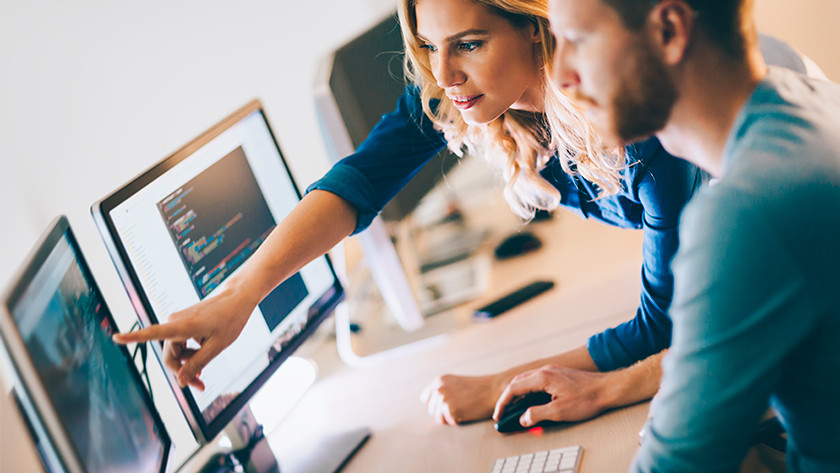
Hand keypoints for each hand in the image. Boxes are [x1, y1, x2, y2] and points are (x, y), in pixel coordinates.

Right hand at [112, 287, 254, 390]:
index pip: (153, 333)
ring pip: (175, 351)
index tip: (115, 337)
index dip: (134, 337)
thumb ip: (197, 364)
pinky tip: (203, 355)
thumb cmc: (230, 320)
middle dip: (182, 372)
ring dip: (188, 363)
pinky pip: (180, 343)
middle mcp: (175, 322)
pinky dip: (190, 353)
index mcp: (183, 326)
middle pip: (169, 355)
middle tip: (201, 386)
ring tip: (205, 371)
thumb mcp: (217, 346)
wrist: (237, 298)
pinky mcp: (183, 322)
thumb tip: (180, 382)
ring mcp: (178, 321)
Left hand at [421, 373, 507, 424]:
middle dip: (443, 413)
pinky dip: (457, 422)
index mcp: (439, 381)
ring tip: (463, 411)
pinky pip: (448, 423)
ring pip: (438, 418)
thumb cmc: (478, 389)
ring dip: (449, 418)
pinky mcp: (450, 410)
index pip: (426, 398)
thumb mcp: (456, 384)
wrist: (494, 390)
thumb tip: (430, 404)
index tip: (448, 405)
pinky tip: (466, 413)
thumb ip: (443, 390)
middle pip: (432, 410)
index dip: (435, 404)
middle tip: (460, 408)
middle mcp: (438, 389)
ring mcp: (443, 399)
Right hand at [492, 364, 611, 427]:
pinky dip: (528, 391)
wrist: (608, 388)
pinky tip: (531, 400)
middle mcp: (545, 370)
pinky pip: (536, 380)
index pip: (514, 388)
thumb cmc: (587, 398)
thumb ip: (537, 414)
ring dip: (518, 394)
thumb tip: (524, 419)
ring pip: (527, 380)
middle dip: (508, 398)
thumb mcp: (559, 412)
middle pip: (518, 382)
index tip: (499, 415)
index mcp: (542, 378)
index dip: (503, 403)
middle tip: (503, 412)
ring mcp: (552, 371)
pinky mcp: (559, 374)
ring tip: (514, 408)